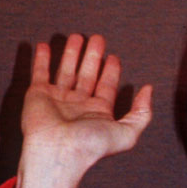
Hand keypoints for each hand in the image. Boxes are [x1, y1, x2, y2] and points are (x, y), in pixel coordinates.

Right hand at [15, 33, 152, 187]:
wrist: (58, 150)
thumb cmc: (90, 145)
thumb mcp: (127, 132)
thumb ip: (141, 113)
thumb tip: (148, 90)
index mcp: (98, 113)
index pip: (107, 87)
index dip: (111, 71)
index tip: (114, 57)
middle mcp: (79, 106)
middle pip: (88, 75)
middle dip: (93, 57)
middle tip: (97, 39)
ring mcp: (58, 99)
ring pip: (66, 71)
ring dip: (71, 53)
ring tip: (76, 37)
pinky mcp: (38, 94)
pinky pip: (40, 73)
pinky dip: (42, 59)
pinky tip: (44, 46)